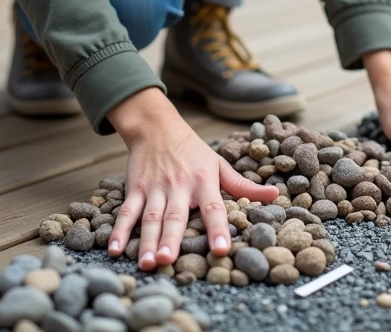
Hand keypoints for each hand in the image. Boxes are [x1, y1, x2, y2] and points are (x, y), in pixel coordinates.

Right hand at [104, 87, 277, 269]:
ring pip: (150, 218)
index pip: (213, 208)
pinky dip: (120, 231)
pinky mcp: (135, 188)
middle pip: (175, 216)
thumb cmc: (193, 151)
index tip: (221, 249)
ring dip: (147, 241)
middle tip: (168, 261)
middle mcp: (179, 186)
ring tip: (147, 263)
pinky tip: (115, 250)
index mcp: (203, 182)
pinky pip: (127, 211)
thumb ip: (243, 186)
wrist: (157, 126)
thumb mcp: (219, 165)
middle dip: (171, 239)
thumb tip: (275, 195)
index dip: (217, 228)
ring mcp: (155, 188)